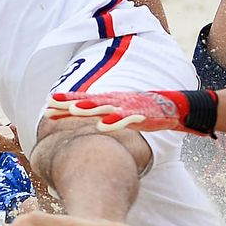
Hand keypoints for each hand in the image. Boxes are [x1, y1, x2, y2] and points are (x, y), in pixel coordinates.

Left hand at [46, 89, 217, 135]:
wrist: (178, 107)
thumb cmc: (148, 111)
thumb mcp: (125, 113)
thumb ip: (108, 115)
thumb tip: (90, 124)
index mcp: (112, 101)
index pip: (85, 100)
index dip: (66, 101)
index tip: (47, 103)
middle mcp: (118, 101)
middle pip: (89, 102)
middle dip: (69, 103)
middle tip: (49, 106)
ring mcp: (130, 107)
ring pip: (106, 107)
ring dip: (89, 108)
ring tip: (73, 110)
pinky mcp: (143, 115)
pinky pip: (127, 119)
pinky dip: (115, 121)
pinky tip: (103, 125)